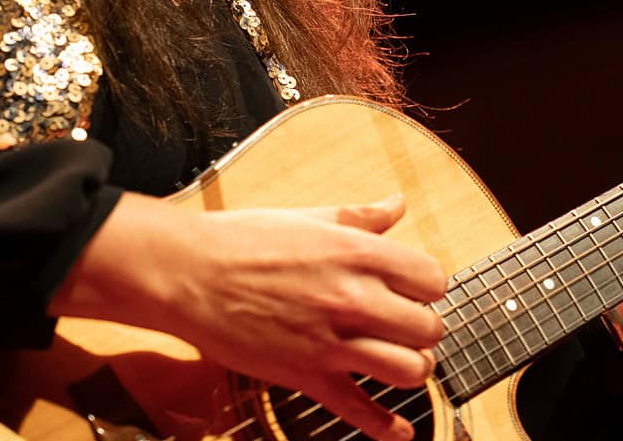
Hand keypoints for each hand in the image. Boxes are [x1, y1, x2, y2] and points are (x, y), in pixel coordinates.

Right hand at [52, 191, 445, 440]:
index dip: (427, 287)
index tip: (414, 290)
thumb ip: (361, 217)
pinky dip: (385, 428)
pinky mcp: (306, 375)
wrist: (190, 274)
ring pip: (408, 370)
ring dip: (412, 368)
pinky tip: (399, 431)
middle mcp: (352, 298)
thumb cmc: (245, 241)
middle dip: (423, 329)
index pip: (432, 279)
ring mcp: (330, 342)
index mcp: (357, 254)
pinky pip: (358, 411)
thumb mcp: (310, 217)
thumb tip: (396, 204)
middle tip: (406, 327)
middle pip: (427, 327)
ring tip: (399, 360)